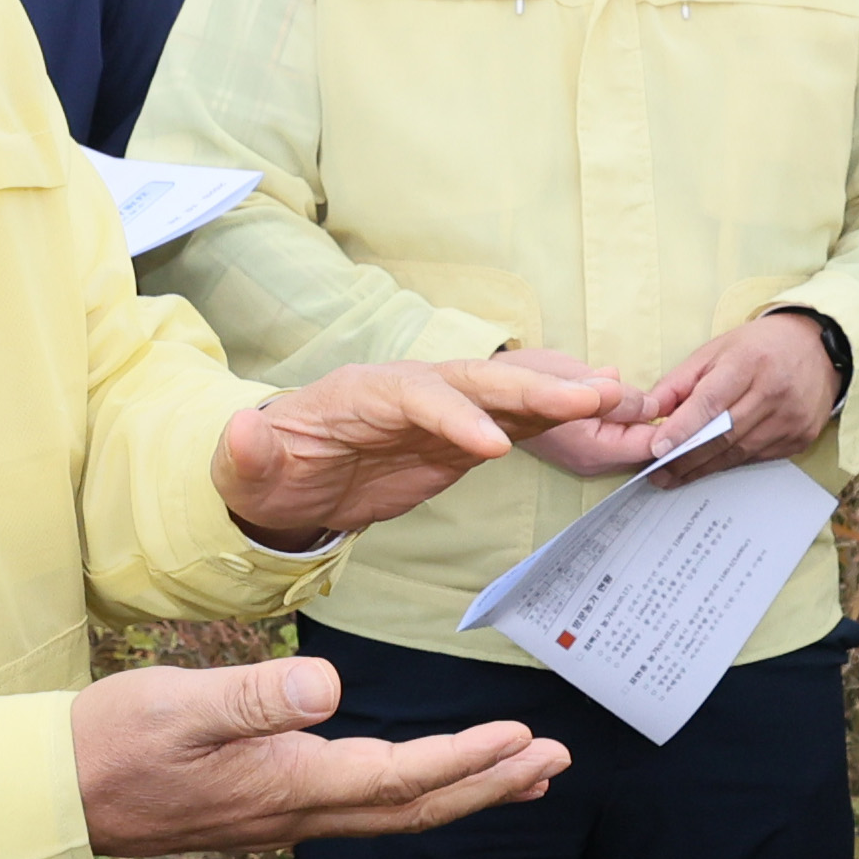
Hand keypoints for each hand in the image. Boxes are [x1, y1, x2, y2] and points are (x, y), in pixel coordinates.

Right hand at [71, 654, 569, 857]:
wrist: (55, 794)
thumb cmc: (110, 743)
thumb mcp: (179, 705)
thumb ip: (254, 695)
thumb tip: (326, 685)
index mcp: (289, 783)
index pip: (401, 776)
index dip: (467, 759)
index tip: (524, 737)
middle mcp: (299, 811)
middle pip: (417, 807)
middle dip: (490, 785)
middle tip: (554, 761)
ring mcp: (285, 816)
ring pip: (395, 812)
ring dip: (464, 792)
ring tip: (521, 771)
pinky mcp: (268, 808)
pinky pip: (365, 808)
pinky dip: (417, 792)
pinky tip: (428, 777)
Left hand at [216, 356, 631, 544]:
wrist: (286, 478)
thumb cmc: (265, 470)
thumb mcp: (244, 468)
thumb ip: (247, 452)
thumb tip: (239, 428)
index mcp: (361, 394)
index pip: (415, 396)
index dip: (454, 417)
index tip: (492, 449)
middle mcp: (409, 390)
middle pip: (476, 380)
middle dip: (532, 388)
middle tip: (592, 396)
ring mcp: (440, 410)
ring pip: (506, 391)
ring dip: (560, 391)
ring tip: (619, 393)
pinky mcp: (460, 436)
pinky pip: (516, 418)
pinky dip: (558, 415)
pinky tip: (603, 410)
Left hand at [532, 309, 844, 483]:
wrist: (817, 349)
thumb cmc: (759, 347)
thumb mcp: (715, 350)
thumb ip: (680, 381)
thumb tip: (649, 410)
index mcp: (749, 361)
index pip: (711, 400)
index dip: (683, 427)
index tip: (656, 448)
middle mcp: (774, 391)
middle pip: (723, 434)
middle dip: (685, 457)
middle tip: (656, 473)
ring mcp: (791, 418)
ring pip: (739, 452)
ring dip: (703, 468)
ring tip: (673, 476)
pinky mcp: (801, 437)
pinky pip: (757, 457)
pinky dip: (729, 463)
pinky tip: (708, 467)